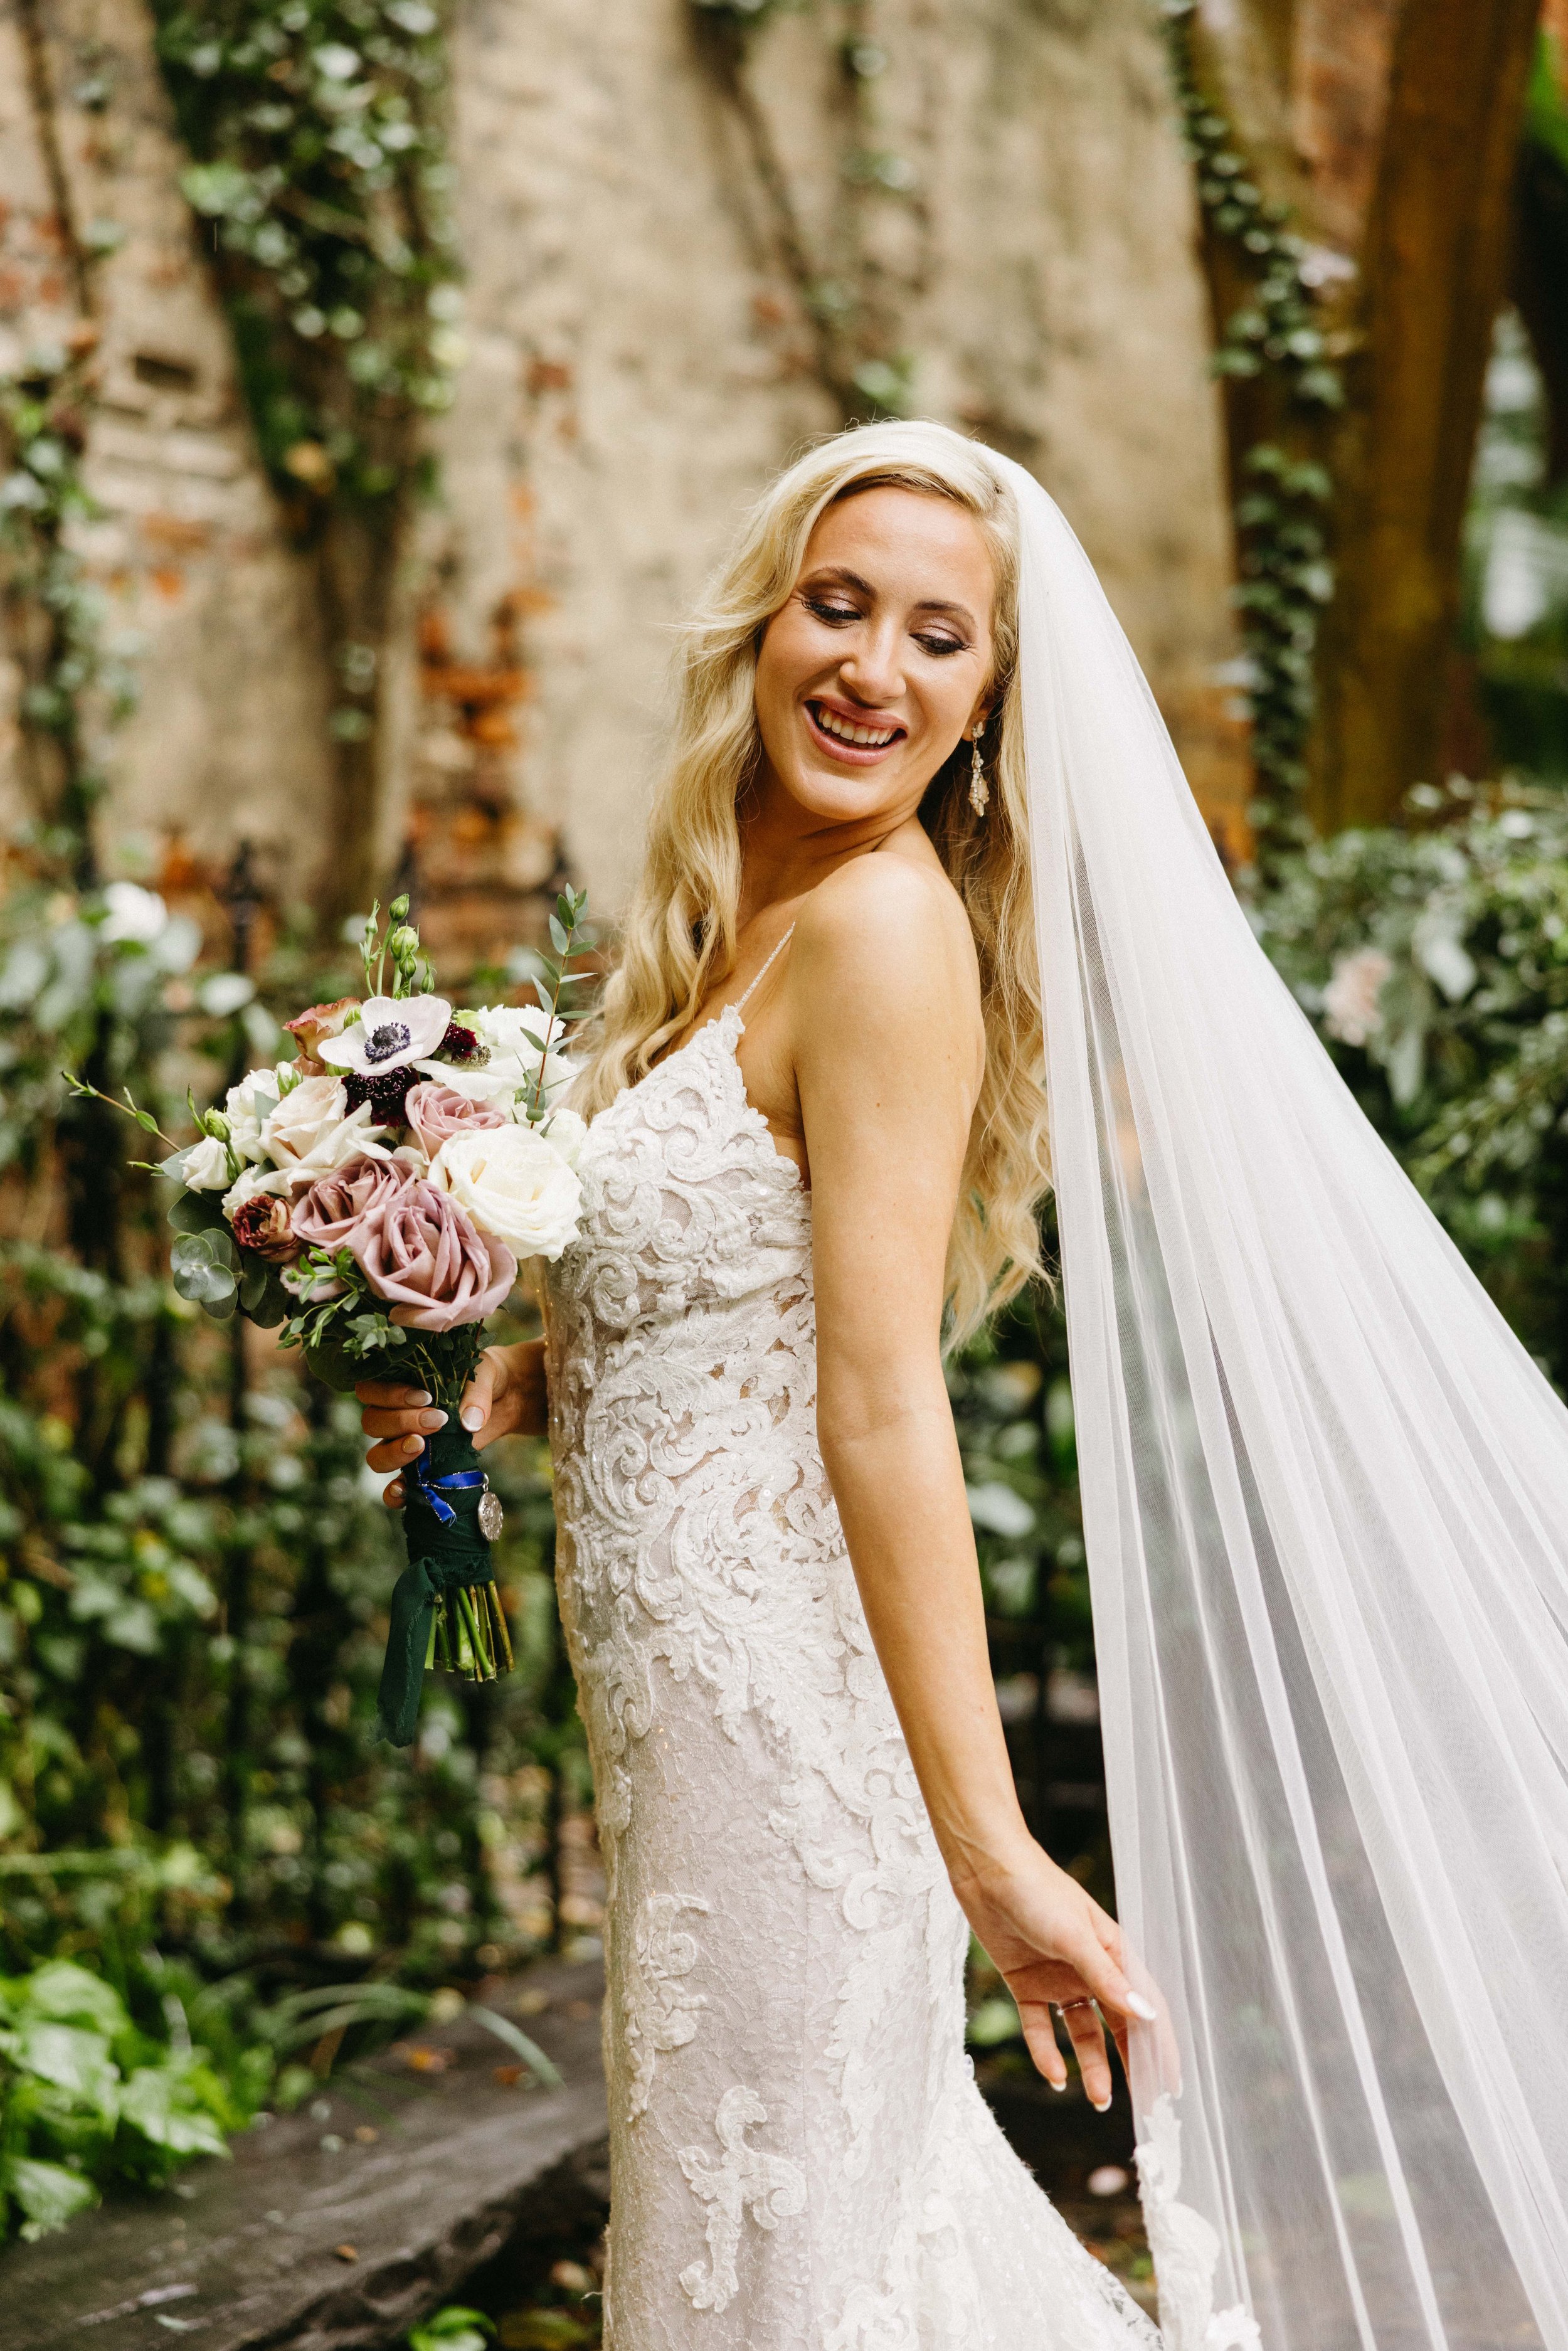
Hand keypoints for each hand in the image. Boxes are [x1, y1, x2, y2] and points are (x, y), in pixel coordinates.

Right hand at [356, 1338, 547, 1507]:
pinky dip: (395, 1493)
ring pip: (376, 1455)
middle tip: (437, 1421)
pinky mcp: (421, 1468)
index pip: (370, 1390)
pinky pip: (395, 1487)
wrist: (505, 1398)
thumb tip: (469, 1423)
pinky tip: (403, 1491)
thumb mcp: (484, 1372)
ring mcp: (403, 1443)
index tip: (426, 1398)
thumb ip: (476, 1392)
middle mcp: (393, 1414)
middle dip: (401, 1422)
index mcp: (398, 1382)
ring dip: (394, 1453)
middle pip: (372, 1422)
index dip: (389, 1395)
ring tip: (421, 1446)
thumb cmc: (485, 1377)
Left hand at [950, 1841, 1160, 2111]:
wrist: (985, 1870)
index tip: (1171, 2084)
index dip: (1160, 2044)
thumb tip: (1147, 2016)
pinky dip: (1046, 2052)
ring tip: (1099, 2100)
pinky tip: (1055, 2077)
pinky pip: (1040, 2027)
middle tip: (1144, 2104)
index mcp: (1112, 1953)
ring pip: (1082, 2032)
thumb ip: (1108, 1979)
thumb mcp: (1076, 1937)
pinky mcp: (1026, 1983)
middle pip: (1117, 2025)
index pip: (1145, 2006)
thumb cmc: (1038, 1892)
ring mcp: (1057, 1978)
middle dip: (1131, 2062)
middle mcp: (1088, 1970)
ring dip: (1092, 2065)